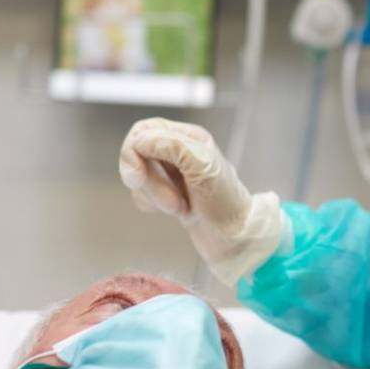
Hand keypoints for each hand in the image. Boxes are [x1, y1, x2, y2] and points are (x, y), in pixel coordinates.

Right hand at [120, 118, 286, 284]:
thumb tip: (139, 142)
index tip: (137, 178)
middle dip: (149, 182)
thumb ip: (171, 145)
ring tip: (181, 207)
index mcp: (189, 137)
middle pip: (138, 154)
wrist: (235, 237)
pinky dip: (153, 204)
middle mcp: (179, 151)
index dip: (134, 153)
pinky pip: (142, 194)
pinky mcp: (167, 192)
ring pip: (139, 176)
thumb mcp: (203, 166)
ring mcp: (172, 173)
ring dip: (156, 196)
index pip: (143, 131)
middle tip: (172, 202)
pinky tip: (176, 211)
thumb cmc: (226, 203)